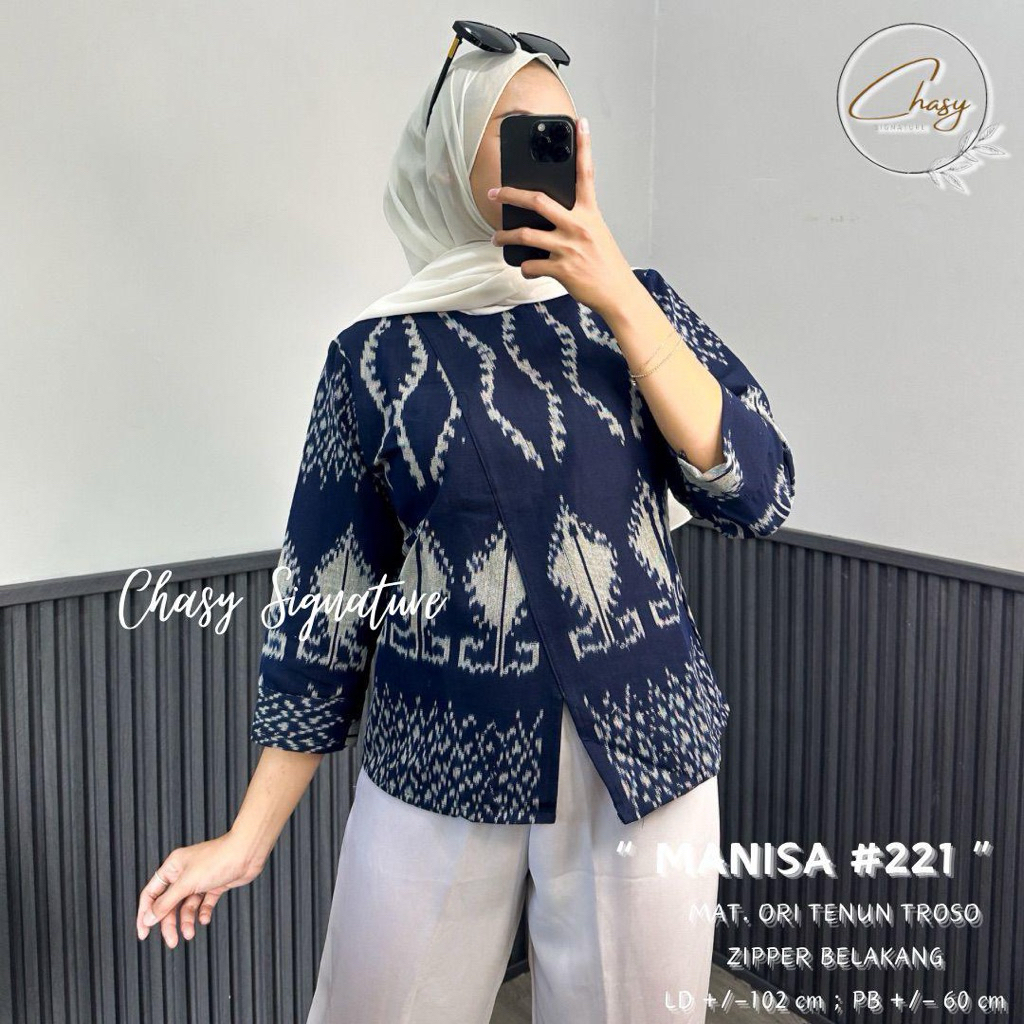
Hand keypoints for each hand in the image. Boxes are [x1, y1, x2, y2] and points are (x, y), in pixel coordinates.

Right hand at [136, 831, 262, 947]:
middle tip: (172, 942)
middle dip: (169, 923)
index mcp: (172, 867)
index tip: (143, 934)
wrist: (248, 853)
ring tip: (191, 933)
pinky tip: (205, 919)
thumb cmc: (217, 860)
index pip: (151, 894)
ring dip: (187, 920)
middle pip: (169, 903)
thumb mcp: (187, 883)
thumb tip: (148, 918)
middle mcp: (184, 873)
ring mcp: (200, 879)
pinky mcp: (215, 884)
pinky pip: (204, 903)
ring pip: (186, 905)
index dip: (145, 914)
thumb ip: (166, 902)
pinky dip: (203, 912)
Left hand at [487, 116, 639, 317]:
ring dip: (505, 237)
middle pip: (538, 201)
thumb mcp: (596, 234)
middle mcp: (578, 226)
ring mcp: (568, 248)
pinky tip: (528, 268)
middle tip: (494, 193)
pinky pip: (531, 265)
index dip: (584, 147)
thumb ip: (576, 221)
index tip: (581, 123)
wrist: (617, 292)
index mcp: (589, 214)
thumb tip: (548, 216)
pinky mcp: (561, 269)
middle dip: (510, 195)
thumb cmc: (606, 263)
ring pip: (525, 236)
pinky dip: (525, 268)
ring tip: (495, 237)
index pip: (587, 174)